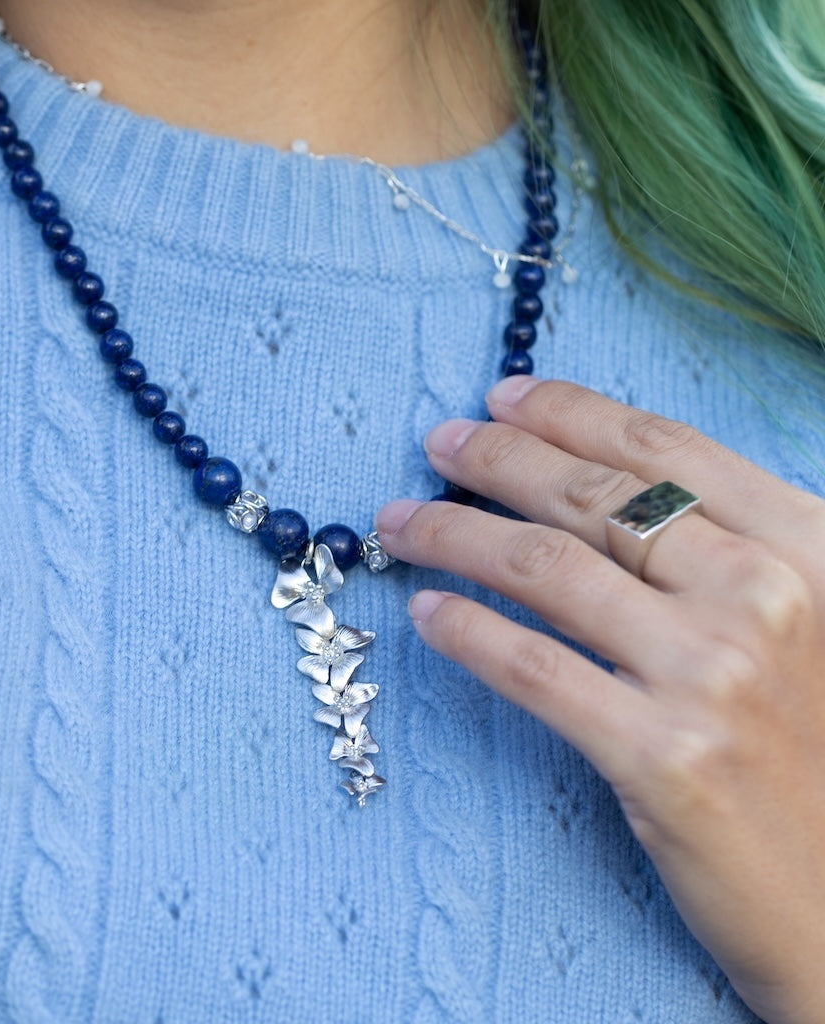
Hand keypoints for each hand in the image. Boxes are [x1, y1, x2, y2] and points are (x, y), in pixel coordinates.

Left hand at [375, 376, 824, 1023]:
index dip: (568, 412)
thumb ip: (728, 551)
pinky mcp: (662, 758)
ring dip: (453, 533)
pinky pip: (534, 669)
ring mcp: (711, 676)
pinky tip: (425, 612)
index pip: (662, 448)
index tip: (501, 398)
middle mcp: (762, 596)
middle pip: (593, 496)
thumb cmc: (822, 749)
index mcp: (807, 547)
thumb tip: (602, 487)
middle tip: (438, 443)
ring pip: (545, 570)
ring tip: (401, 522)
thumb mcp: (810, 622)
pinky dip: (466, 631)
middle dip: (497, 458)